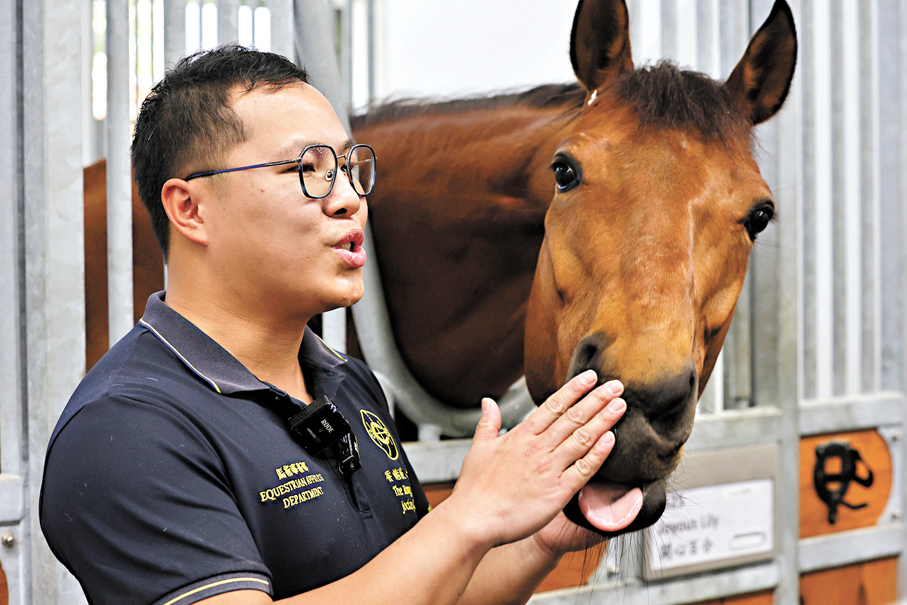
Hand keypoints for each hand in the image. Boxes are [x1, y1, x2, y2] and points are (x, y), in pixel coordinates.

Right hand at [442, 370, 625, 549]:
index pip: (553, 405)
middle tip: (616, 386)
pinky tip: (611, 440)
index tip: (591, 377)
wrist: (472, 520)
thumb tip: (488, 401)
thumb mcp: (478, 448)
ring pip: (582, 438)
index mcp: (520, 436)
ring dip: (603, 420)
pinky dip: (598, 454)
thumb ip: (488, 423)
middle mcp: (537, 448)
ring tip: (620, 406)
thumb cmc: (474, 489)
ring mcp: (548, 469)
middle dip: (597, 399)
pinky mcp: (557, 492)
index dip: (574, 389)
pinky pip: (583, 470)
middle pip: (573, 417)